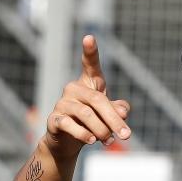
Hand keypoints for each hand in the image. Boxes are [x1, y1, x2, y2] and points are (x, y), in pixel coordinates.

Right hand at [45, 35, 130, 157]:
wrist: (68, 143)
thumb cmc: (93, 123)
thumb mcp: (109, 116)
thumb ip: (118, 111)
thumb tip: (123, 111)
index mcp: (89, 83)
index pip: (90, 65)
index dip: (90, 52)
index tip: (89, 37)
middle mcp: (74, 89)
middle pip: (97, 100)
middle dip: (114, 119)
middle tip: (127, 135)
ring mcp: (62, 103)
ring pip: (86, 114)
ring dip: (102, 130)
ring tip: (110, 141)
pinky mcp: (54, 119)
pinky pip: (69, 124)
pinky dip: (83, 134)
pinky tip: (91, 141)